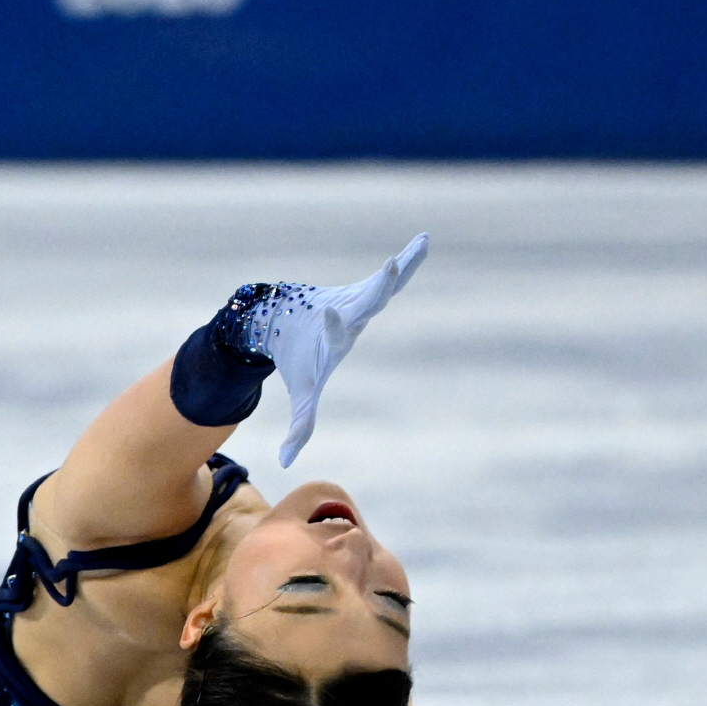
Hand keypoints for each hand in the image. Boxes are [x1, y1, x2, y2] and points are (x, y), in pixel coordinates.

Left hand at [259, 232, 427, 466]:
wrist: (282, 318)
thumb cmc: (297, 360)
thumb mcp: (302, 394)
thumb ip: (299, 426)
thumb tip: (286, 463)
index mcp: (331, 337)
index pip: (332, 331)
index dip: (332, 324)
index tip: (328, 312)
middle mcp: (346, 313)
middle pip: (364, 301)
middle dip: (378, 287)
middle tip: (390, 267)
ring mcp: (357, 299)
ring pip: (381, 283)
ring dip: (403, 267)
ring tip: (422, 246)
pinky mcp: (364, 290)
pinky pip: (390, 277)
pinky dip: (408, 261)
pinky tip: (424, 242)